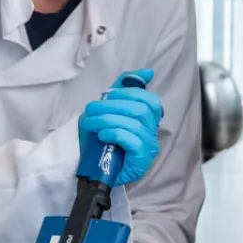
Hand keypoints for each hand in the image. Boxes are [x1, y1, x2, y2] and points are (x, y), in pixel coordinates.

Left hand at [78, 69, 162, 186]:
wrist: (94, 169)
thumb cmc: (103, 139)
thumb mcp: (110, 111)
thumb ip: (124, 90)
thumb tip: (146, 72)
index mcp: (148, 119)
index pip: (150, 100)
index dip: (130, 92)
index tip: (108, 93)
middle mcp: (153, 132)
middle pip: (140, 109)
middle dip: (111, 105)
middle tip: (90, 108)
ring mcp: (149, 147)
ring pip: (134, 124)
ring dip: (106, 119)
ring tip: (90, 122)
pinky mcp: (141, 160)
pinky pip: (132, 141)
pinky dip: (114, 133)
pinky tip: (102, 135)